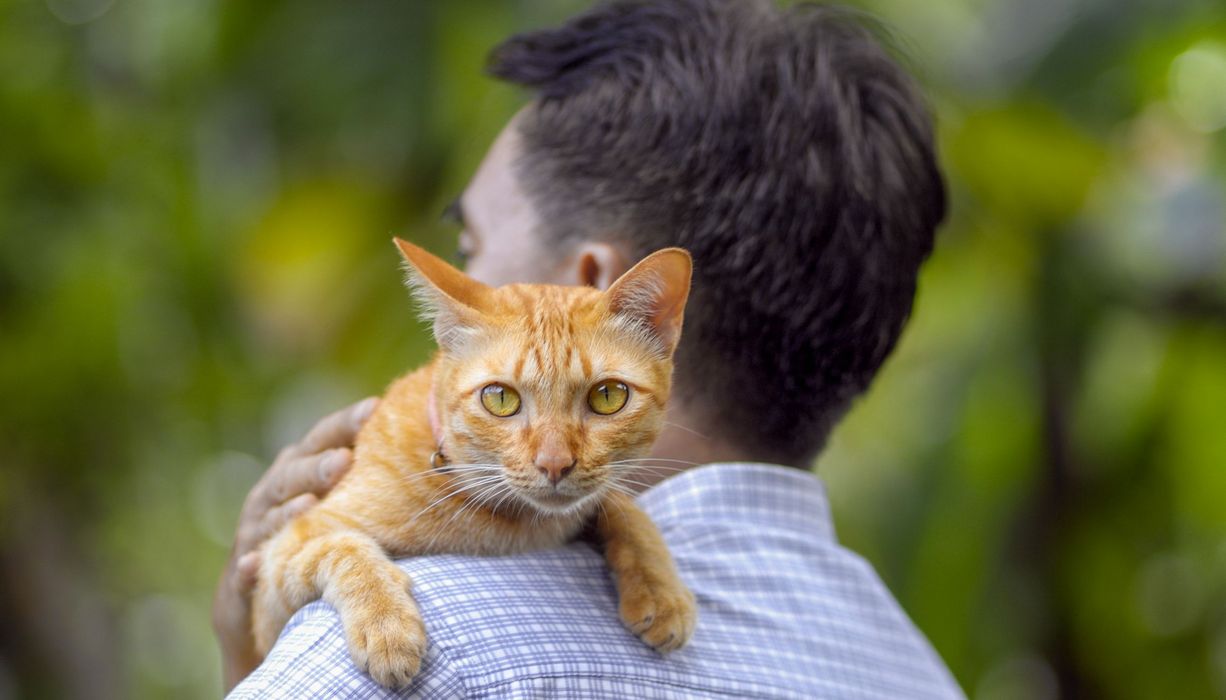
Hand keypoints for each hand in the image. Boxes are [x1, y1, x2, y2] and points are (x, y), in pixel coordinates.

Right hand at [212, 397, 378, 690]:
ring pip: (265, 519)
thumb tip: (429, 453)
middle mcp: (268, 500)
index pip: (320, 441)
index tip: (373, 408)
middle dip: (317, 466)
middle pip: (290, 474)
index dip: (344, 424)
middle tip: (344, 460)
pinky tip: (257, 563)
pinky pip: (242, 574)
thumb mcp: (337, 512)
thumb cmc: (313, 548)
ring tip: (308, 505)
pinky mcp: (237, 583)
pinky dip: (249, 567)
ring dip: (286, 511)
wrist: (258, 615)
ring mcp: (250, 539)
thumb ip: (365, 482)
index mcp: (295, 475)